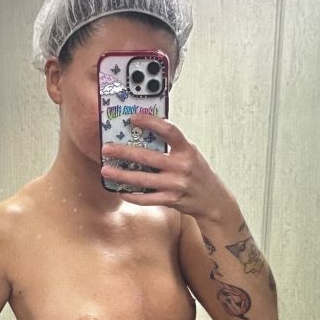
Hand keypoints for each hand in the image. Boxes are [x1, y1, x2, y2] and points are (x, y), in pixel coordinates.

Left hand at [101, 113, 232, 218]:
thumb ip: (173, 146)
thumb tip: (146, 133)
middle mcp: (182, 166)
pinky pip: (146, 199)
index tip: (132, 118)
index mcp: (187, 150)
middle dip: (124, 152)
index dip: (150, 122)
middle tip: (107, 148)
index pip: (169, 130)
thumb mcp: (190, 154)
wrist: (213, 201)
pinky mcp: (171, 200)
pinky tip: (120, 190)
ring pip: (142, 180)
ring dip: (121, 175)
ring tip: (106, 170)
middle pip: (148, 157)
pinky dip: (132, 195)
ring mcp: (176, 185)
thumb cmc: (198, 174)